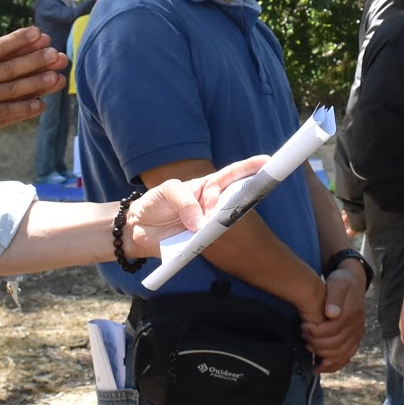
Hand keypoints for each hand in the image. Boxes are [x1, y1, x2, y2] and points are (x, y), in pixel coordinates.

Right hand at [0, 28, 61, 139]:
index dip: (19, 40)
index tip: (38, 33)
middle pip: (11, 68)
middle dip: (36, 60)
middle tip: (57, 54)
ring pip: (11, 90)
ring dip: (35, 84)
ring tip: (56, 78)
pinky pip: (3, 115)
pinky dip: (22, 110)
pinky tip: (39, 105)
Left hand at [118, 156, 267, 257]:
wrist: (136, 227)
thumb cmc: (156, 203)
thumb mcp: (167, 190)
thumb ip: (184, 201)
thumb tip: (200, 223)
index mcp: (206, 186)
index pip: (231, 175)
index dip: (249, 168)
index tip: (267, 161)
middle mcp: (211, 205)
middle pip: (234, 198)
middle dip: (241, 195)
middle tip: (244, 195)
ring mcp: (207, 224)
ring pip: (223, 221)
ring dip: (222, 218)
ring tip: (215, 217)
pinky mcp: (198, 243)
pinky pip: (207, 241)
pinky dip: (206, 238)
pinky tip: (200, 234)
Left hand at [301, 266, 366, 373]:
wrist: (354, 283)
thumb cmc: (342, 282)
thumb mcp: (337, 283)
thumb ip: (334, 297)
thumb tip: (331, 314)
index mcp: (351, 314)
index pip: (332, 330)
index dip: (315, 332)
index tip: (303, 327)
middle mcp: (357, 327)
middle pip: (334, 344)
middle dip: (315, 343)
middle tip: (303, 335)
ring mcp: (357, 335)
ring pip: (340, 354)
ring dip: (322, 354)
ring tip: (308, 346)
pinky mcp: (355, 340)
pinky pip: (346, 358)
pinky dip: (333, 365)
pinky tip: (319, 367)